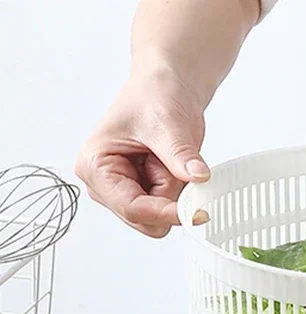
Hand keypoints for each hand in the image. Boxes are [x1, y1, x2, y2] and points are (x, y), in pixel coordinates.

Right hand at [75, 69, 209, 237]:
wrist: (166, 88)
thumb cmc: (154, 96)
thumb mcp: (167, 124)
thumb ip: (180, 155)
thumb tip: (199, 177)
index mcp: (95, 166)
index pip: (131, 208)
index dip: (165, 214)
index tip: (195, 212)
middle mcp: (104, 186)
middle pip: (146, 221)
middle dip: (169, 201)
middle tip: (177, 166)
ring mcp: (123, 192)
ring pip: (160, 220)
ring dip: (175, 196)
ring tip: (168, 161)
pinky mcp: (143, 195)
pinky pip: (169, 211)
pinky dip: (180, 194)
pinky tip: (171, 168)